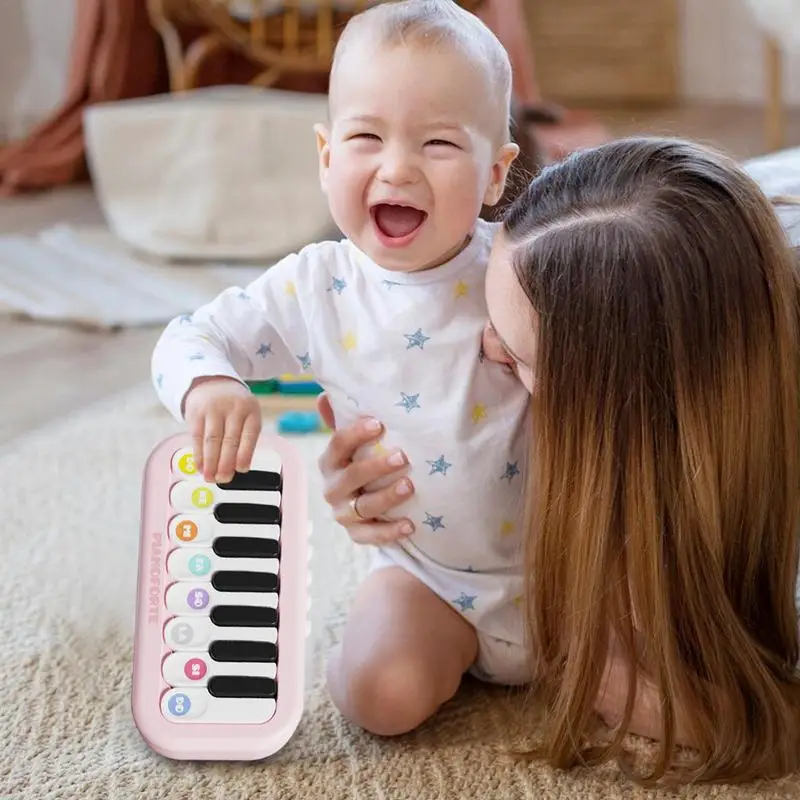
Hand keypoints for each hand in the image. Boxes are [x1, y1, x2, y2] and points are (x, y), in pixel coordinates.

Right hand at [184, 376, 261, 481]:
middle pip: (230, 440)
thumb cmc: (234, 408)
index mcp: (251, 411)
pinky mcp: (196, 413)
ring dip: (211, 462)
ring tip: (211, 477)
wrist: (214, 384)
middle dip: (226, 463)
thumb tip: (236, 468)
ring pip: (212, 440)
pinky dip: (199, 455)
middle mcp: (233, 408)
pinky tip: (200, 466)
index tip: (241, 470)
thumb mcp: (246, 416)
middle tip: (223, 479)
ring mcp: (214, 409)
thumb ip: (244, 438)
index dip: (245, 454)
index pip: (250, 434)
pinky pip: (197, 437)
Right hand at [317, 393, 414, 543]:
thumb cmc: (362, 465)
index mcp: (330, 462)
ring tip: (410, 486)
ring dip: (387, 497)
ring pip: (363, 507)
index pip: (337, 445)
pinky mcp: (357, 535)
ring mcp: (344, 514)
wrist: (367, 508)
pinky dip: (390, 532)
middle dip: (376, 467)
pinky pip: (372, 536)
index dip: (356, 434)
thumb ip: (343, 421)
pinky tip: (410, 525)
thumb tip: (325, 395)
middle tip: (403, 457)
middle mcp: (333, 488)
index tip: (380, 424)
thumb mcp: (355, 445)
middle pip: (351, 477)